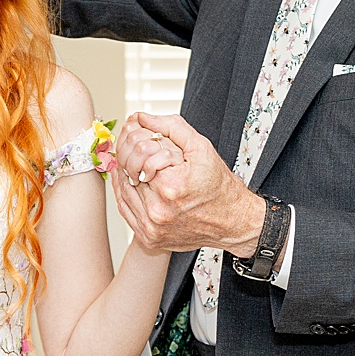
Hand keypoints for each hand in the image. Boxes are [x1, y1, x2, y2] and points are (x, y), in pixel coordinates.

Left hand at [110, 112, 265, 256]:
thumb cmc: (219, 187)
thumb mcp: (201, 149)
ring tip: (134, 157)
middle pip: (127, 169)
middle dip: (129, 149)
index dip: (139, 136)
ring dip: (124, 169)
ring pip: (122, 188)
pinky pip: (125, 209)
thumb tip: (142, 118)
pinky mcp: (148, 237)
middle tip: (135, 140)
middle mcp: (158, 210)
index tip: (140, 130)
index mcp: (171, 186)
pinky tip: (130, 178)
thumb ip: (171, 127)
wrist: (232, 222)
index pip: (139, 151)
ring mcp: (151, 227)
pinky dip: (124, 190)